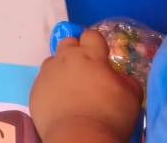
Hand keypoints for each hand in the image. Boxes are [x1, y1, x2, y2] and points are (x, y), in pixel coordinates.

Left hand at [30, 31, 144, 142]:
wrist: (79, 139)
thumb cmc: (109, 116)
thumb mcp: (131, 97)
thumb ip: (126, 80)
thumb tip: (120, 77)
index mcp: (89, 56)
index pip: (91, 35)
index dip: (96, 44)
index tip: (101, 57)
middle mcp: (65, 59)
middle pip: (68, 43)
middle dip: (76, 52)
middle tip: (85, 72)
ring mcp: (47, 74)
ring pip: (53, 62)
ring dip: (61, 70)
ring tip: (70, 89)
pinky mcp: (35, 91)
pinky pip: (43, 83)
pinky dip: (51, 89)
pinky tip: (59, 103)